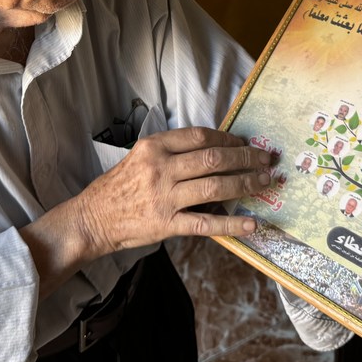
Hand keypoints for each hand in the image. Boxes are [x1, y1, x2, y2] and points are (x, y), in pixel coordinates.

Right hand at [22, 127, 271, 296]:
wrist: (92, 219)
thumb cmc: (118, 187)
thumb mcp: (140, 157)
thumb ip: (172, 152)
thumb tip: (214, 151)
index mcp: (154, 147)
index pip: (200, 136)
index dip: (228, 138)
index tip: (246, 141)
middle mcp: (160, 168)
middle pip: (213, 159)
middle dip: (246, 158)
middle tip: (268, 159)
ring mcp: (164, 197)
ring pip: (215, 187)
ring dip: (246, 184)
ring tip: (267, 182)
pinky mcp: (166, 225)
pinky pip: (206, 224)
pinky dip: (232, 224)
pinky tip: (253, 223)